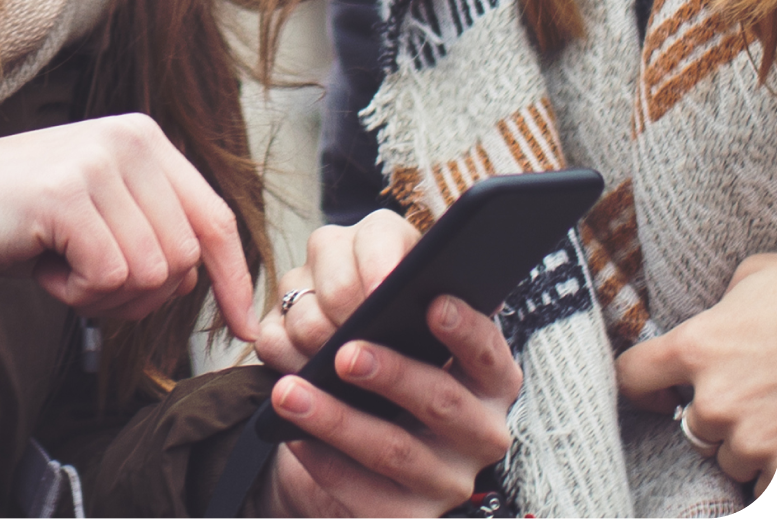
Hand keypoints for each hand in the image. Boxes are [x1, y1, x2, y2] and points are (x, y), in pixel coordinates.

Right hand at [0, 113, 257, 337]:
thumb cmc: (16, 220)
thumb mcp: (99, 210)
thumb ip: (152, 227)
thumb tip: (206, 279)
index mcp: (143, 138)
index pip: (213, 217)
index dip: (231, 278)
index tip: (243, 326)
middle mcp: (128, 138)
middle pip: (183, 259)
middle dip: (138, 295)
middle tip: (81, 278)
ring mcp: (96, 161)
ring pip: (150, 274)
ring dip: (101, 296)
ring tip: (57, 264)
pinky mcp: (66, 193)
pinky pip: (109, 278)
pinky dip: (75, 294)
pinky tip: (42, 266)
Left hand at [254, 212, 519, 517]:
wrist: (341, 431)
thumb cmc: (367, 344)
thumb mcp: (370, 300)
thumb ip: (371, 281)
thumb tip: (361, 291)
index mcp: (484, 373)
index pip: (488, 351)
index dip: (465, 328)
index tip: (432, 302)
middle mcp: (477, 429)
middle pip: (441, 400)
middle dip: (392, 374)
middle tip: (344, 353)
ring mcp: (445, 477)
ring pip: (394, 449)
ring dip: (336, 419)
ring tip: (288, 392)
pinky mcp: (406, 514)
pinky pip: (364, 494)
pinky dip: (324, 462)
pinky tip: (292, 436)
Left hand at [617, 251, 776, 496]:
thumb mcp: (756, 277)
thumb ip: (726, 300)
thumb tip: (724, 305)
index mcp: (696, 348)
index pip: (633, 376)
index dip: (642, 385)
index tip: (655, 391)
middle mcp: (716, 400)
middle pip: (692, 427)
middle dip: (715, 417)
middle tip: (745, 398)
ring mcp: (755, 439)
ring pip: (731, 460)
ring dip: (747, 447)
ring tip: (774, 418)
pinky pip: (763, 488)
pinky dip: (772, 472)